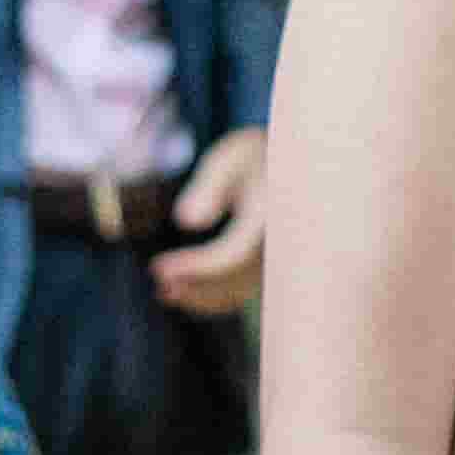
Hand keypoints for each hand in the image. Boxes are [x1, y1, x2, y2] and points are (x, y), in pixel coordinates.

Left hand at [152, 130, 267, 317]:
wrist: (296, 164)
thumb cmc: (258, 157)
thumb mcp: (234, 156)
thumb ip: (210, 184)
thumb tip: (187, 221)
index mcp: (274, 216)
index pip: (234, 256)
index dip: (196, 268)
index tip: (159, 267)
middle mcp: (281, 245)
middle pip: (237, 282)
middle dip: (196, 288)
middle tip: (158, 282)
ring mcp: (277, 260)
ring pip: (240, 293)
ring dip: (202, 298)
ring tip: (164, 291)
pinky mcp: (268, 267)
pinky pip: (242, 291)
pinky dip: (214, 297)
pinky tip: (183, 291)